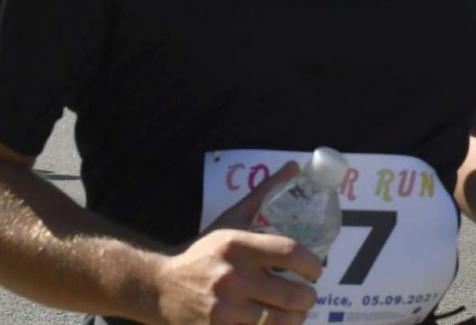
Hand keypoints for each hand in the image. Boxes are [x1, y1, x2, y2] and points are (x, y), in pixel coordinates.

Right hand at [152, 162, 320, 324]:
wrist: (159, 286)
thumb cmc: (203, 251)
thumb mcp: (230, 218)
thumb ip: (264, 193)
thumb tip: (295, 165)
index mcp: (238, 245)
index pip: (291, 253)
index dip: (313, 265)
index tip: (316, 270)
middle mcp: (232, 277)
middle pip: (291, 294)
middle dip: (309, 297)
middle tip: (309, 295)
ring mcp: (224, 309)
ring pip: (279, 321)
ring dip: (296, 319)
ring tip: (297, 312)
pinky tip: (276, 323)